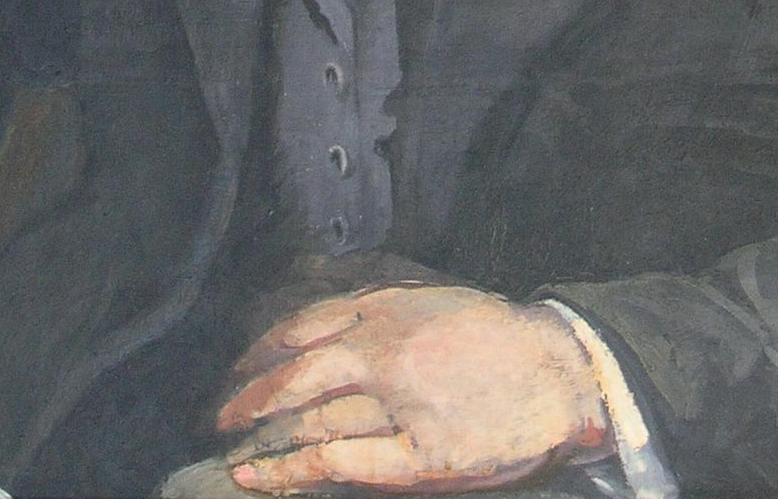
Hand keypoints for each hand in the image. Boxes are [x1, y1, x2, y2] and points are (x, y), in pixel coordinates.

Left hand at [215, 284, 609, 492]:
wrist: (558, 371)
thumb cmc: (497, 337)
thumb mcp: (432, 302)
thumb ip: (380, 311)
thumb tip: (324, 330)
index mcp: (388, 311)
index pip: (302, 329)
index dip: (261, 354)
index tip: (238, 371)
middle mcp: (384, 351)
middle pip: (296, 376)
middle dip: (249, 400)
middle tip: (219, 419)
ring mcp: (399, 405)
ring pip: (311, 420)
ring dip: (265, 438)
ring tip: (234, 454)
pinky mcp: (419, 456)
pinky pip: (342, 462)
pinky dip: (295, 468)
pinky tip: (265, 476)